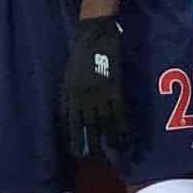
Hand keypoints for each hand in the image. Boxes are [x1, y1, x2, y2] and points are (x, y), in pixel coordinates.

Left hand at [63, 15, 127, 155]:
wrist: (94, 35)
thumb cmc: (79, 55)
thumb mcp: (68, 77)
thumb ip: (68, 97)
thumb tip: (69, 117)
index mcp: (71, 95)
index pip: (72, 123)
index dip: (75, 138)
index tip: (77, 153)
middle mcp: (85, 97)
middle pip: (89, 125)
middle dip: (92, 142)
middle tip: (96, 157)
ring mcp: (100, 93)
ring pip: (105, 120)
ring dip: (109, 136)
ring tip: (113, 149)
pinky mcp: (115, 86)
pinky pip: (119, 109)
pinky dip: (122, 122)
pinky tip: (124, 132)